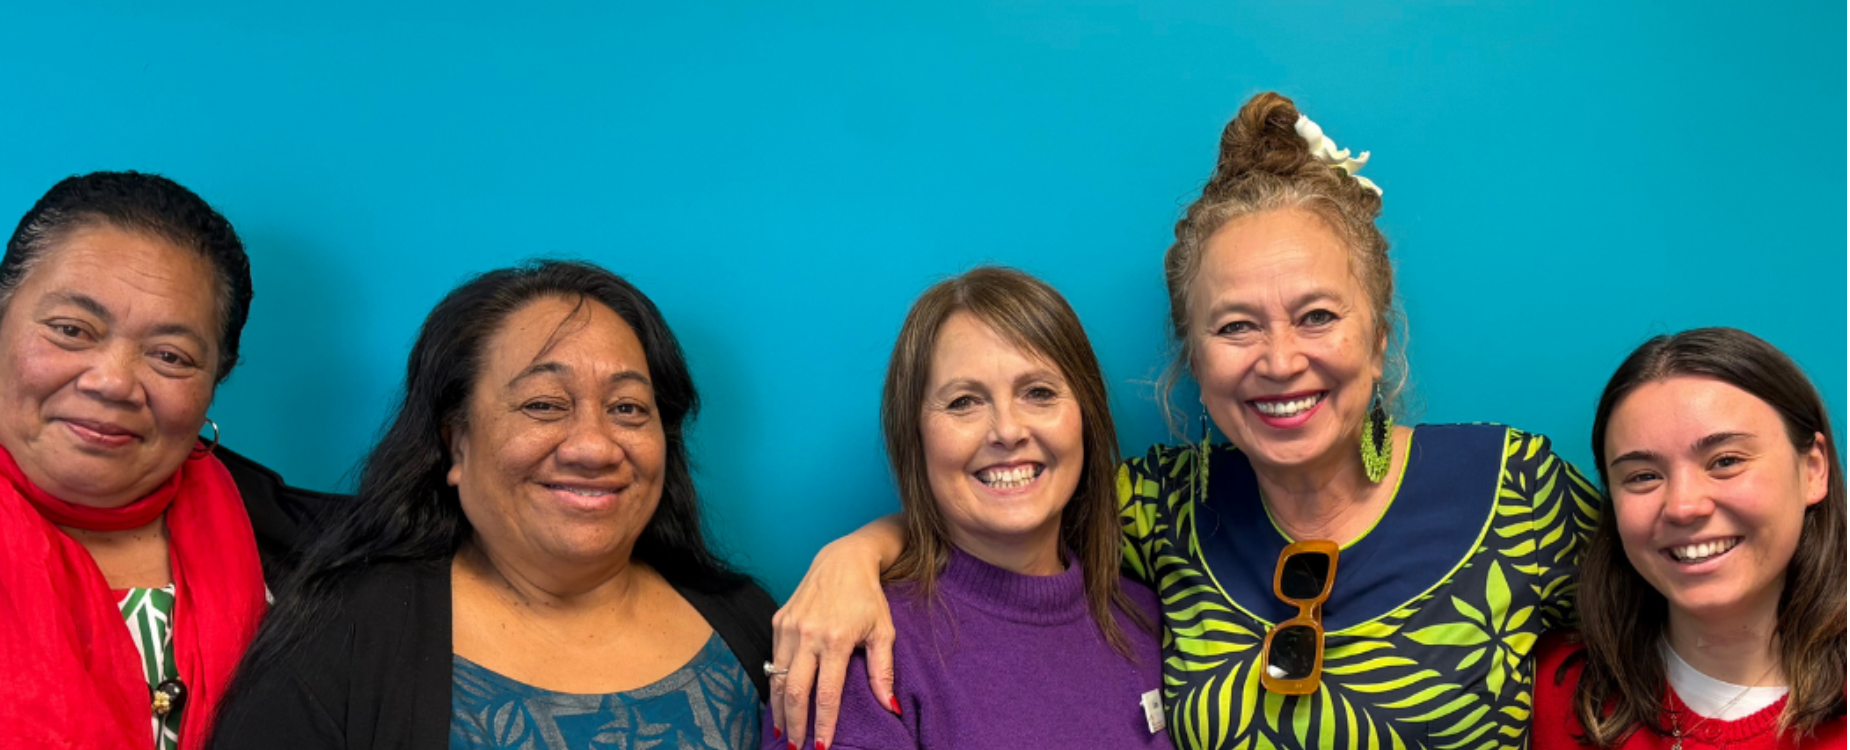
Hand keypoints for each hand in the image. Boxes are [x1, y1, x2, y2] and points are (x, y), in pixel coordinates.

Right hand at [769, 536, 896, 749]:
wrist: (843, 559)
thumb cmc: (868, 597)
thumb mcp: (883, 632)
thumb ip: (883, 672)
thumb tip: (889, 707)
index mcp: (837, 640)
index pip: (826, 694)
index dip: (823, 723)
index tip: (822, 746)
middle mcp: (808, 634)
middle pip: (794, 691)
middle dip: (794, 724)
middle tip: (795, 747)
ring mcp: (789, 627)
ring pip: (778, 678)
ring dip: (779, 708)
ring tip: (782, 731)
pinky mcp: (779, 620)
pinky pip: (773, 659)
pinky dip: (774, 683)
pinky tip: (779, 700)